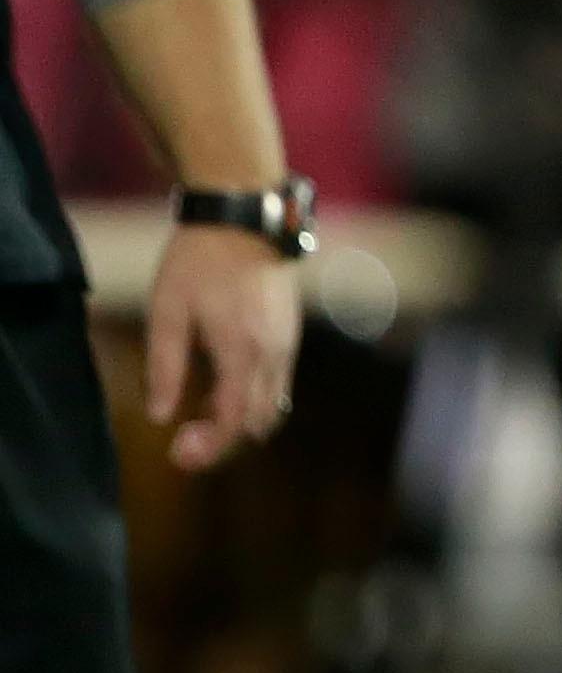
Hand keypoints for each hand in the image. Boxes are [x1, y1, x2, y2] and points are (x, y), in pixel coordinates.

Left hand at [144, 225, 300, 470]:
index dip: (209, 448)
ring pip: (272, 406)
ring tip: (200, 415)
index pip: (234, 421)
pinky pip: (277, 384)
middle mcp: (273, 354)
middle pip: (259, 422)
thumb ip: (164, 367)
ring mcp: (287, 344)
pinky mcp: (289, 335)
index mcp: (242, 351)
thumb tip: (160, 415)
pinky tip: (219, 388)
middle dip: (224, 441)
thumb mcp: (167, 311)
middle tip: (185, 444)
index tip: (178, 454)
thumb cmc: (198, 261)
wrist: (245, 218)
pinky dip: (251, 399)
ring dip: (240, 421)